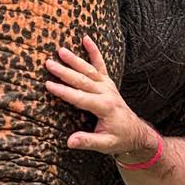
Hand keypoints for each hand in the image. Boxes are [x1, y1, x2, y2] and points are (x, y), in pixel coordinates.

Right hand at [45, 36, 156, 161]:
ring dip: (75, 60)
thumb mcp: (105, 145)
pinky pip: (101, 64)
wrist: (135, 133)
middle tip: (49, 64)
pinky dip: (94, 51)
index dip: (64, 92)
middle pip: (82, 80)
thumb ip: (87, 142)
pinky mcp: (108, 83)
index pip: (80, 98)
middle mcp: (106, 93)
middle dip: (64, 72)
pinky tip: (86, 39)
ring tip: (61, 50)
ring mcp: (108, 86)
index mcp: (104, 108)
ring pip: (89, 70)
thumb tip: (70, 142)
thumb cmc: (119, 139)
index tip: (49, 84)